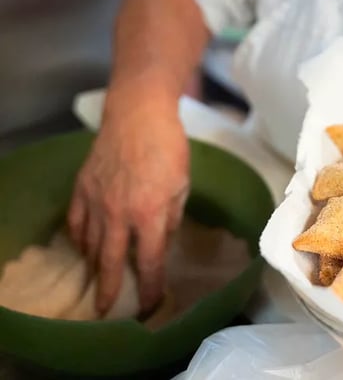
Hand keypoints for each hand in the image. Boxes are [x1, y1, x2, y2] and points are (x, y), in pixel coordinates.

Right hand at [68, 93, 188, 314]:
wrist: (138, 115)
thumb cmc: (168, 148)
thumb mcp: (182, 185)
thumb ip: (172, 216)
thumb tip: (163, 239)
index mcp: (150, 214)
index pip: (150, 261)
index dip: (151, 286)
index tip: (152, 303)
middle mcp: (119, 214)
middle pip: (113, 262)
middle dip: (111, 291)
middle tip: (107, 311)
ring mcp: (96, 202)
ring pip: (91, 246)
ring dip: (95, 268)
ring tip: (97, 284)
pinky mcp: (82, 188)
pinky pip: (76, 223)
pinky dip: (79, 240)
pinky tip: (84, 248)